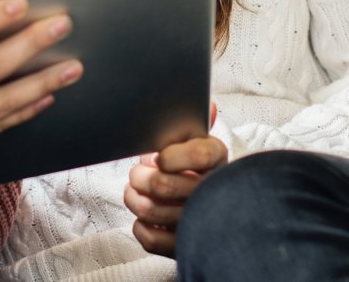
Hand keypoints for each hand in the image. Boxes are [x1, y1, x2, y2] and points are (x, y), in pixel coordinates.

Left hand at [124, 103, 226, 256]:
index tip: (159, 158)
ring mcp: (200, 223)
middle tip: (139, 173)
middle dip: (140, 177)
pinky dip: (140, 227)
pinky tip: (145, 217)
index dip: (173, 156)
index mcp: (217, 161)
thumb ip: (195, 123)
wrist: (214, 211)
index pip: (200, 155)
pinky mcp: (184, 247)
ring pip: (151, 210)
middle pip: (163, 184)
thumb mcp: (197, 142)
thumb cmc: (194, 169)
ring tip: (136, 191)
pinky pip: (150, 239)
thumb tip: (209, 105)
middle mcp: (213, 193)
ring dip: (134, 199)